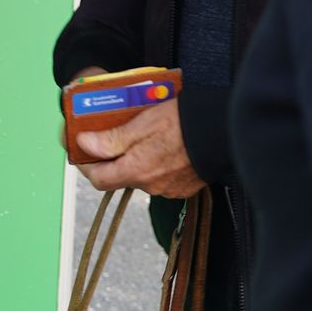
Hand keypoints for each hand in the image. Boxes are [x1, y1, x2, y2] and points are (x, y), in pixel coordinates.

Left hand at [75, 97, 204, 196]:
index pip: (99, 179)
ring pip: (144, 176)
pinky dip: (159, 164)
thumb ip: (111, 139)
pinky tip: (166, 147)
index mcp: (136, 171)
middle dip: (115, 159)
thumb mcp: (143, 123)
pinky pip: (164, 178)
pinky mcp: (187, 186)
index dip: (87, 166)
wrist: (227, 129)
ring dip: (139, 160)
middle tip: (114, 137)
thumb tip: (84, 145)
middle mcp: (151, 185)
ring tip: (144, 138)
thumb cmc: (186, 122)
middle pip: (122, 176)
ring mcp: (170, 188)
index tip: (84, 153)